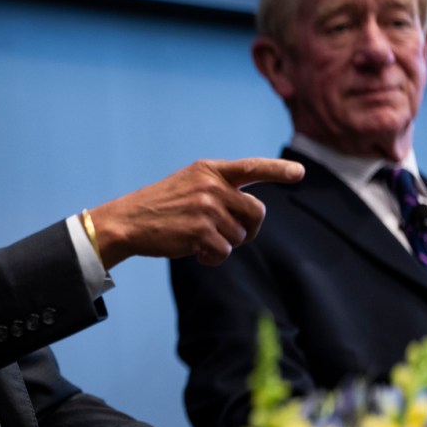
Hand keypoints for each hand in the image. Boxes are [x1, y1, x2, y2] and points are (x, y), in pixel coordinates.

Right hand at [85, 158, 303, 267]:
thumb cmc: (159, 207)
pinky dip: (212, 258)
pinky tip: (195, 252)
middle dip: (248, 229)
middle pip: (257, 212)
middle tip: (229, 234)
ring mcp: (207, 208)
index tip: (299, 173)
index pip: (251, 168)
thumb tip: (253, 215)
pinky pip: (224, 253)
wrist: (127, 222)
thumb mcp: (188, 185)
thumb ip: (220, 190)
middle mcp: (211, 186)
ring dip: (224, 244)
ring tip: (198, 239)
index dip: (277, 171)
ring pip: (241, 236)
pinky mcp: (200, 232)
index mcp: (209, 170)